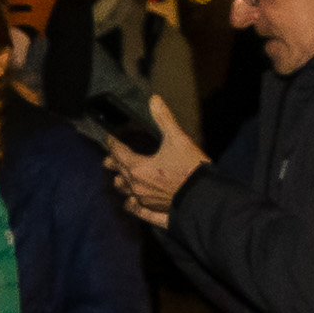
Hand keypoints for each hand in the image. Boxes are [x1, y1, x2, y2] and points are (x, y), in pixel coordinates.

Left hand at [113, 102, 209, 223]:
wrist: (204, 198)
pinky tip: (130, 203)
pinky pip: (136, 210)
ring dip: (122, 182)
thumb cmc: (191, 168)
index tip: (109, 139)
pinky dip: (131, 205)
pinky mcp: (154, 212)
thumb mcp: (178, 139)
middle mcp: (136, 185)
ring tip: (121, 178)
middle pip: (118, 173)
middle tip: (109, 159)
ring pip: (125, 191)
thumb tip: (154, 99)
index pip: (118, 153)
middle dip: (113, 163)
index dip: (112, 144)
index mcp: (138, 167)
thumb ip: (164, 119)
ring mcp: (144, 201)